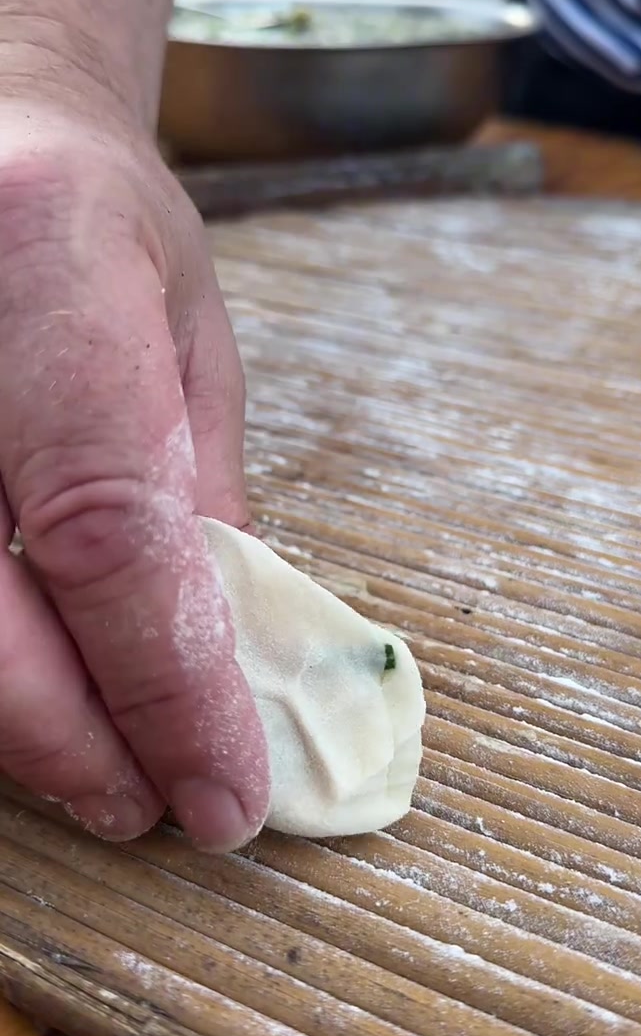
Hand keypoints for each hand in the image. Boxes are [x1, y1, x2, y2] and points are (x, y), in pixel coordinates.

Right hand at [0, 81, 269, 851]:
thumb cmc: (104, 230)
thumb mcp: (187, 341)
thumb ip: (199, 496)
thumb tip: (220, 669)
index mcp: (49, 271)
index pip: (105, 525)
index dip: (165, 686)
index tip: (225, 788)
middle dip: (75, 742)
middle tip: (152, 804)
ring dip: (15, 729)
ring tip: (99, 774)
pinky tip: (29, 699)